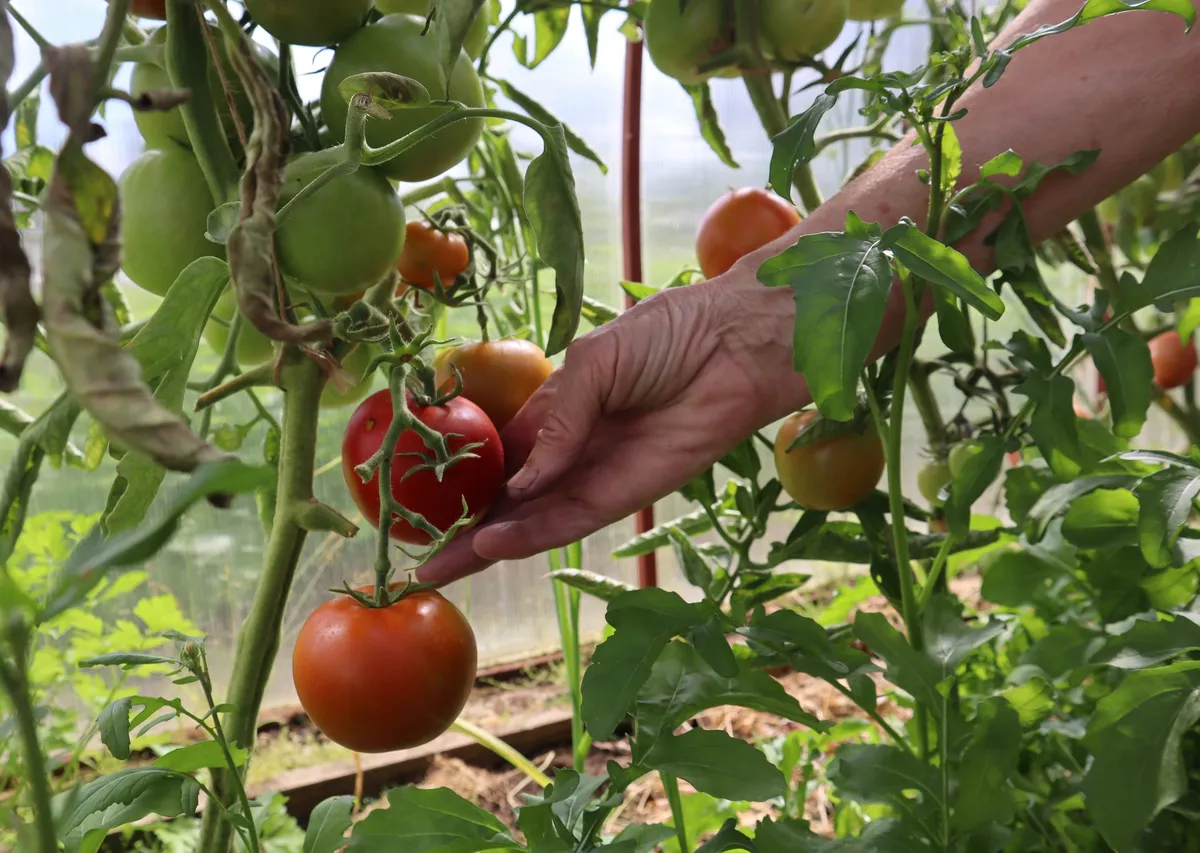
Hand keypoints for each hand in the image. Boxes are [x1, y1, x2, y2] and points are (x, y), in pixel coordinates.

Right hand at [416, 270, 808, 585]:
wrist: (734, 344)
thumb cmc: (668, 334)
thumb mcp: (593, 361)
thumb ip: (556, 418)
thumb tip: (521, 479)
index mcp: (557, 412)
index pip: (501, 457)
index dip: (464, 481)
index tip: (419, 502)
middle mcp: (573, 450)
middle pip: (511, 500)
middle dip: (466, 528)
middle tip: (419, 559)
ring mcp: (599, 474)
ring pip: (535, 519)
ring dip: (490, 544)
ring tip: (441, 563)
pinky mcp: (630, 494)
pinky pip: (574, 520)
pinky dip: (534, 534)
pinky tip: (493, 543)